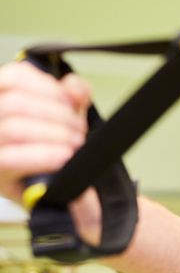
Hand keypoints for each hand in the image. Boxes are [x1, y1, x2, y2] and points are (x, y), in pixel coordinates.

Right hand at [0, 61, 90, 203]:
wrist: (70, 195)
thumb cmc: (60, 151)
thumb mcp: (69, 117)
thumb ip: (74, 96)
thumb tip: (76, 88)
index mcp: (4, 101)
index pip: (14, 77)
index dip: (48, 86)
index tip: (72, 101)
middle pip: (15, 103)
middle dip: (57, 114)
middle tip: (78, 127)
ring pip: (13, 129)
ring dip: (54, 134)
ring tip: (75, 143)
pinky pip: (11, 159)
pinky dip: (43, 156)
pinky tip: (64, 158)